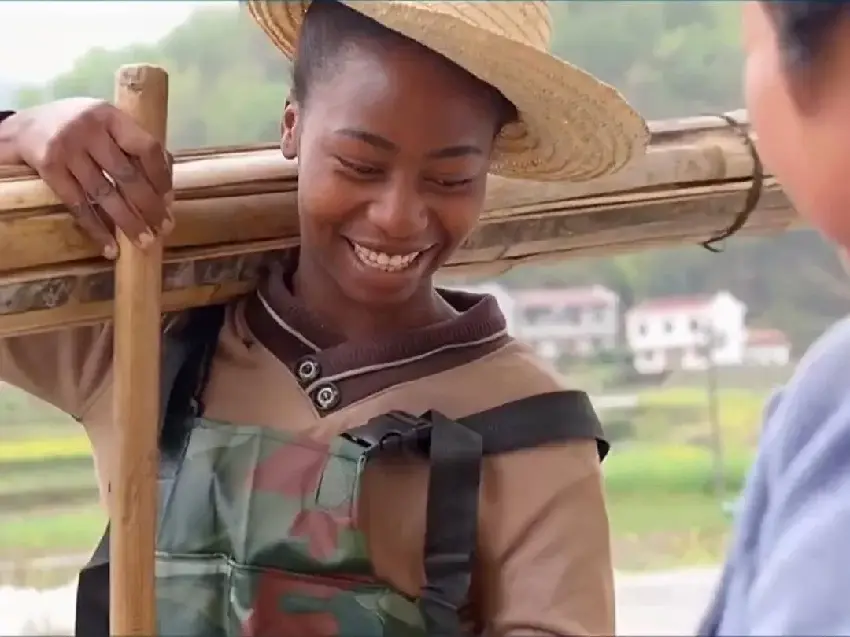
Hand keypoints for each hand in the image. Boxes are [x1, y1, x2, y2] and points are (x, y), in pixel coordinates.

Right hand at [2, 98, 172, 257]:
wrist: (24, 127)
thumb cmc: (79, 129)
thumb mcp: (107, 125)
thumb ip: (135, 148)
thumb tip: (166, 192)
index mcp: (110, 116)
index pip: (147, 148)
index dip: (161, 177)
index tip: (170, 201)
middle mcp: (89, 129)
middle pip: (127, 175)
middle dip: (150, 207)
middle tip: (165, 229)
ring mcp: (66, 148)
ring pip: (104, 194)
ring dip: (128, 222)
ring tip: (145, 242)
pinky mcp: (49, 167)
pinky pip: (78, 205)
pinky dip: (96, 229)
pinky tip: (110, 247)